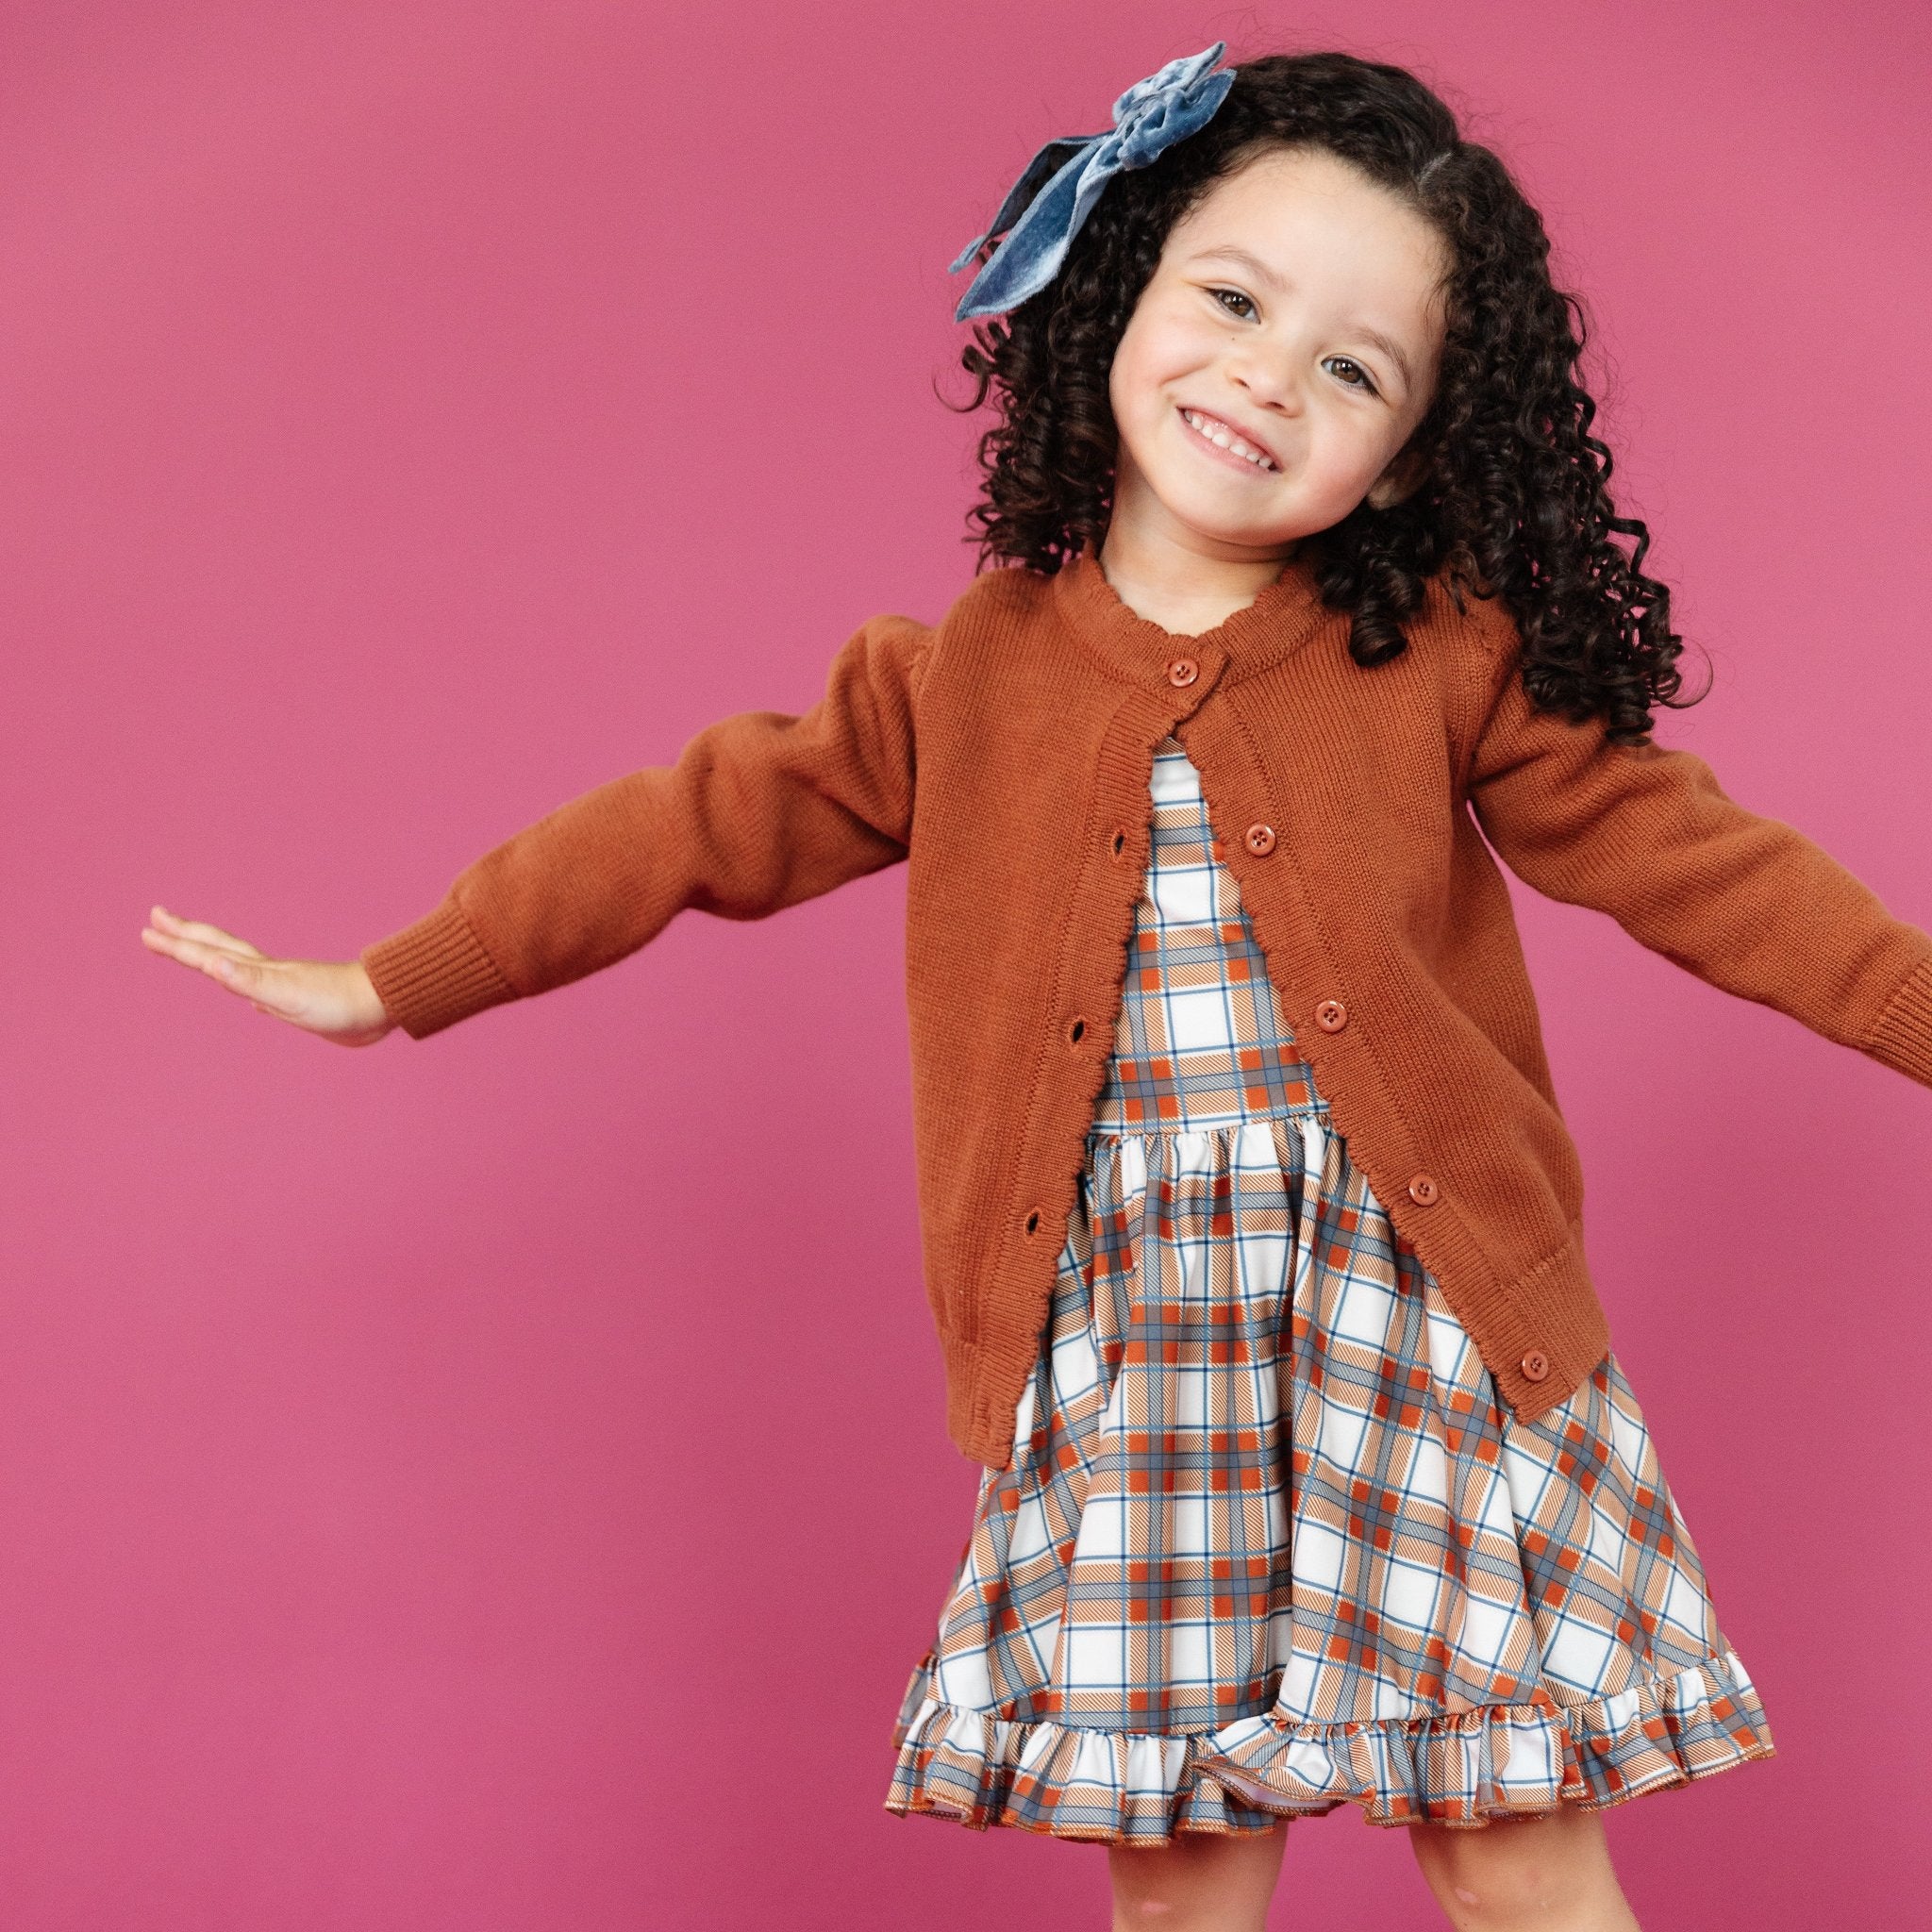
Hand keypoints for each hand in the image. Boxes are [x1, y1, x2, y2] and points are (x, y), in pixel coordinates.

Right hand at [140, 905, 396, 1046]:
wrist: (383, 1006)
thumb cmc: (339, 1002)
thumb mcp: (288, 996)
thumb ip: (250, 982)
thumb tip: (212, 965)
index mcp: (259, 971)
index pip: (208, 953)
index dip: (177, 944)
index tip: (146, 929)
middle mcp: (266, 973)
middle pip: (217, 949)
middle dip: (184, 937)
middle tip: (154, 921)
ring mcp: (282, 985)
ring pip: (235, 965)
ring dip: (209, 955)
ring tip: (193, 950)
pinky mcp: (297, 1002)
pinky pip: (258, 988)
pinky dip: (243, 985)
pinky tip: (245, 991)